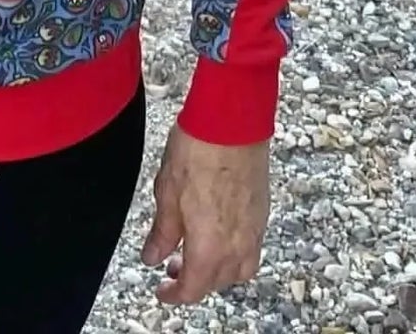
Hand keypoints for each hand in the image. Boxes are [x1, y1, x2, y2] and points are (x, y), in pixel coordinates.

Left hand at [142, 125, 269, 304]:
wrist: (232, 121)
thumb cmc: (197, 150)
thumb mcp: (167, 192)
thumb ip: (162, 232)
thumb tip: (153, 257)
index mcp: (209, 246)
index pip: (193, 289)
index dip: (174, 294)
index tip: (161, 290)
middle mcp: (237, 246)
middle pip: (216, 283)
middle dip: (193, 282)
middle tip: (172, 266)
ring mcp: (254, 231)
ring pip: (238, 271)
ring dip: (217, 272)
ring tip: (195, 254)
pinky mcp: (262, 215)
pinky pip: (251, 250)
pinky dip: (234, 255)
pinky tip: (217, 236)